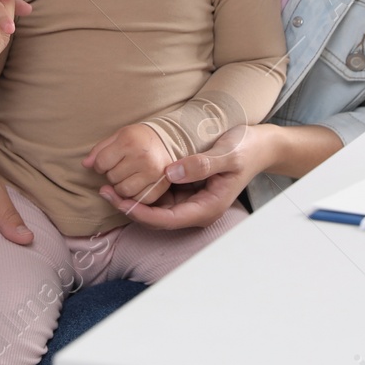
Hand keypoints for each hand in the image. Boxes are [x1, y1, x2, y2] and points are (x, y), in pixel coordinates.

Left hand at [84, 123, 175, 203]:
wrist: (166, 139)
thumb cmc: (137, 138)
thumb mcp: (117, 136)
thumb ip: (99, 150)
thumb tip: (85, 165)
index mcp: (128, 141)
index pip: (101, 163)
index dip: (100, 165)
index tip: (107, 162)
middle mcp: (142, 157)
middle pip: (112, 178)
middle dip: (112, 174)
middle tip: (121, 167)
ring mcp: (153, 171)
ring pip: (124, 191)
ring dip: (121, 187)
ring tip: (127, 176)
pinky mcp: (161, 183)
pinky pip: (141, 199)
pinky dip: (135, 195)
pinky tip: (137, 184)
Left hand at [99, 124, 274, 228]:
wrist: (260, 145)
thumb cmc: (246, 148)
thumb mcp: (227, 153)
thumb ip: (201, 164)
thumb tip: (171, 172)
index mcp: (207, 207)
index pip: (166, 220)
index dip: (139, 212)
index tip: (117, 199)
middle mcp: (197, 209)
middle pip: (157, 217)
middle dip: (129, 206)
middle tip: (104, 191)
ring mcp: (192, 201)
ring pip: (157, 208)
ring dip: (133, 199)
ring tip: (107, 185)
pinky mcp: (188, 190)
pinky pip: (161, 195)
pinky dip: (144, 189)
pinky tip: (127, 177)